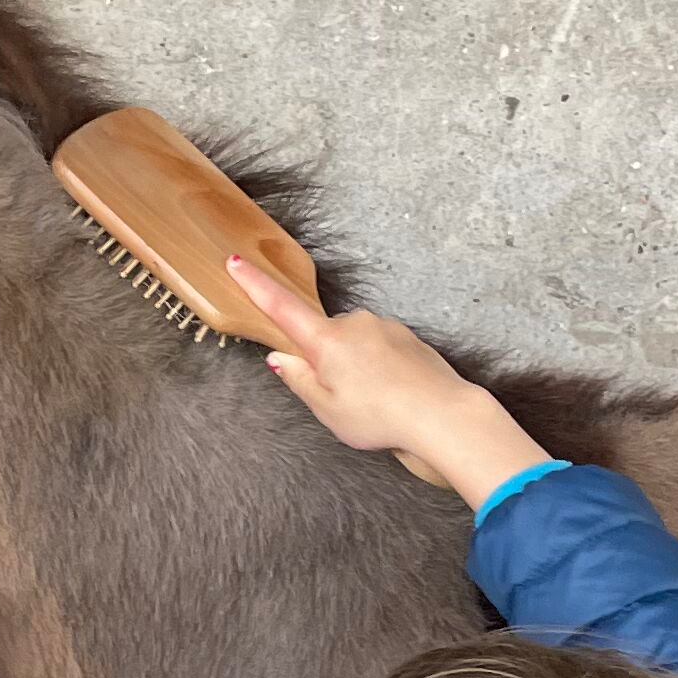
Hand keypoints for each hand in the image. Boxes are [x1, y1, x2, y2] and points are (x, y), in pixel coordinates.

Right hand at [227, 257, 548, 514]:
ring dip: (356, 368)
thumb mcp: (326, 408)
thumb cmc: (381, 416)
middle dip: (326, 362)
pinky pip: (380, 350)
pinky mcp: (406, 336)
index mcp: (327, 339)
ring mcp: (384, 326)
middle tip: (342, 400)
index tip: (236, 262)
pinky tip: (392, 395)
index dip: (255, 285)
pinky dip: (379, 370)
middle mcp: (355, 323)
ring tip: (374, 403)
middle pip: (324, 337)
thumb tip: (280, 358)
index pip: (281, 307)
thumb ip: (299, 379)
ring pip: (354, 345)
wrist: (441, 414)